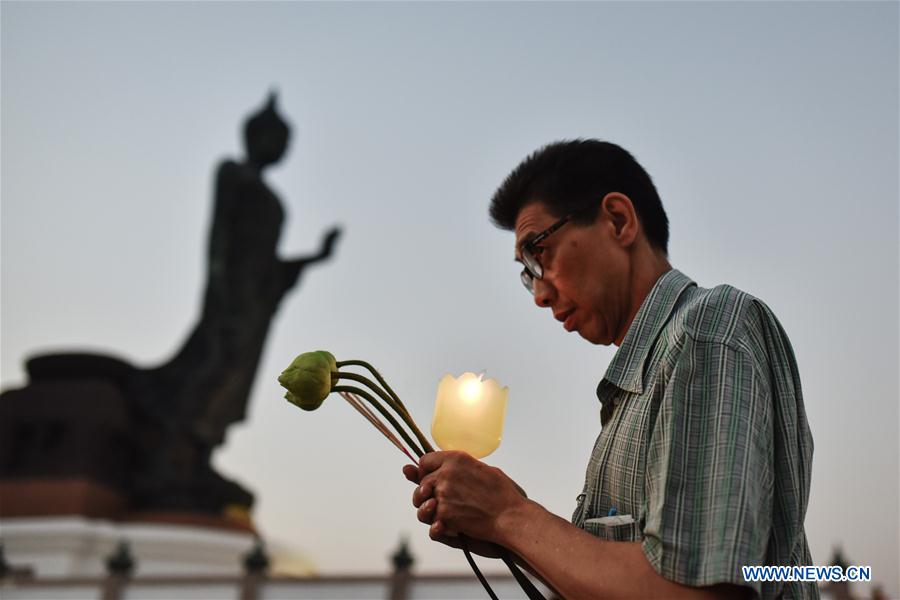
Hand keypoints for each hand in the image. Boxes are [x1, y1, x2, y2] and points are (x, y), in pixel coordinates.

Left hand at [405, 451, 526, 547]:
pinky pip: (430, 519)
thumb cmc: (502, 493)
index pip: (425, 460)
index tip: (430, 477)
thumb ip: (460, 467)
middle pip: (422, 482)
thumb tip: (447, 468)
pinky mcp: (444, 514)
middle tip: (436, 499)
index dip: (425, 470)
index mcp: (456, 459)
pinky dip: (436, 524)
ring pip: (420, 501)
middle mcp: (446, 474)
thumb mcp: (482, 469)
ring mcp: (443, 494)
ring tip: (438, 512)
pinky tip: (445, 524)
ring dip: (427, 508)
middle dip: (427, 491)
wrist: (509, 516)